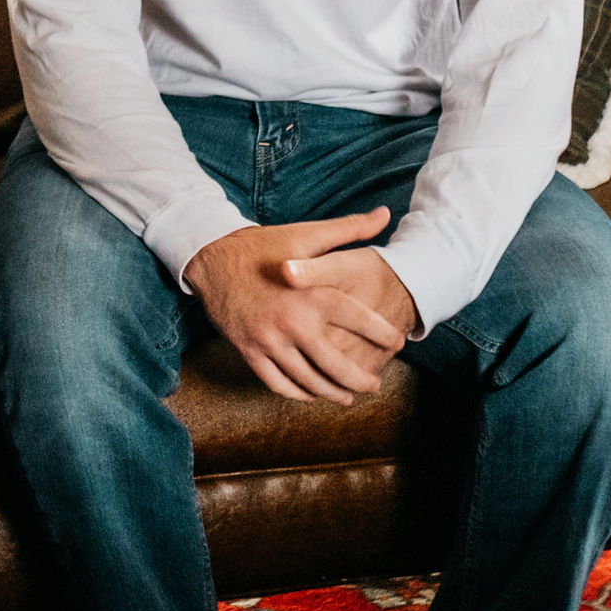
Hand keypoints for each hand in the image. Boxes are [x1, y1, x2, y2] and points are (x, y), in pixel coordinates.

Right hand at [184, 206, 414, 405]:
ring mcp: (268, 341)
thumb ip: (350, 228)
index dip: (383, 335)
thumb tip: (385, 214)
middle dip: (360, 380)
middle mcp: (291, 322)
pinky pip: (277, 383)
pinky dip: (297, 393)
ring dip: (330, 393)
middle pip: (335, 366)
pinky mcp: (248, 351)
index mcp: (311, 294)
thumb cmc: (264, 245)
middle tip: (374, 384)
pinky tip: (310, 394)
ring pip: (307, 381)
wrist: (211, 258)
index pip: (359, 322)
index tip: (398, 342)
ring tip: (348, 396)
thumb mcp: (307, 234)